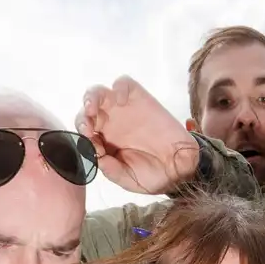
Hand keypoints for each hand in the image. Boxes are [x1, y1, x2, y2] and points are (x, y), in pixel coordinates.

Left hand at [76, 77, 200, 194]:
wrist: (180, 168)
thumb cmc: (152, 175)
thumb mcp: (129, 179)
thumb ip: (112, 170)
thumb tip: (97, 158)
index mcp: (103, 143)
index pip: (84, 134)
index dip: (83, 138)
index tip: (94, 147)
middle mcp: (109, 124)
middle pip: (87, 111)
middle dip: (83, 117)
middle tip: (88, 126)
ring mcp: (123, 110)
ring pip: (99, 94)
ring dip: (92, 98)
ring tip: (93, 108)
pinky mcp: (139, 99)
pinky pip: (124, 84)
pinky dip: (119, 87)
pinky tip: (121, 100)